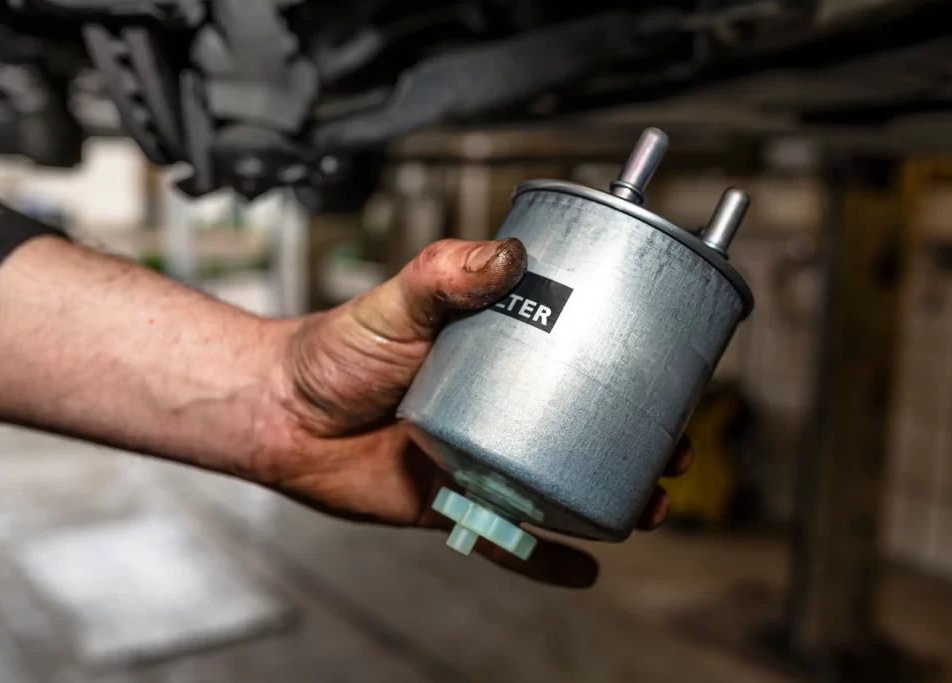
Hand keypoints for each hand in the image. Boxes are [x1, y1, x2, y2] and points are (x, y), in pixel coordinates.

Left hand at [256, 238, 693, 587]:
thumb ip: (445, 274)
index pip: (575, 361)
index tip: (668, 377)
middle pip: (581, 430)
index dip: (626, 372)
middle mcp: (496, 409)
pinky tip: (583, 566)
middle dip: (635, 444)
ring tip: (647, 505)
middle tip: (673, 449)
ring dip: (606, 499)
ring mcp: (478, 457)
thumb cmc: (334, 351)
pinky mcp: (452, 501)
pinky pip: (508, 537)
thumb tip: (507, 254)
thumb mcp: (396, 302)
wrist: (279, 413)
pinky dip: (544, 556)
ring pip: (557, 486)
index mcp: (494, 357)